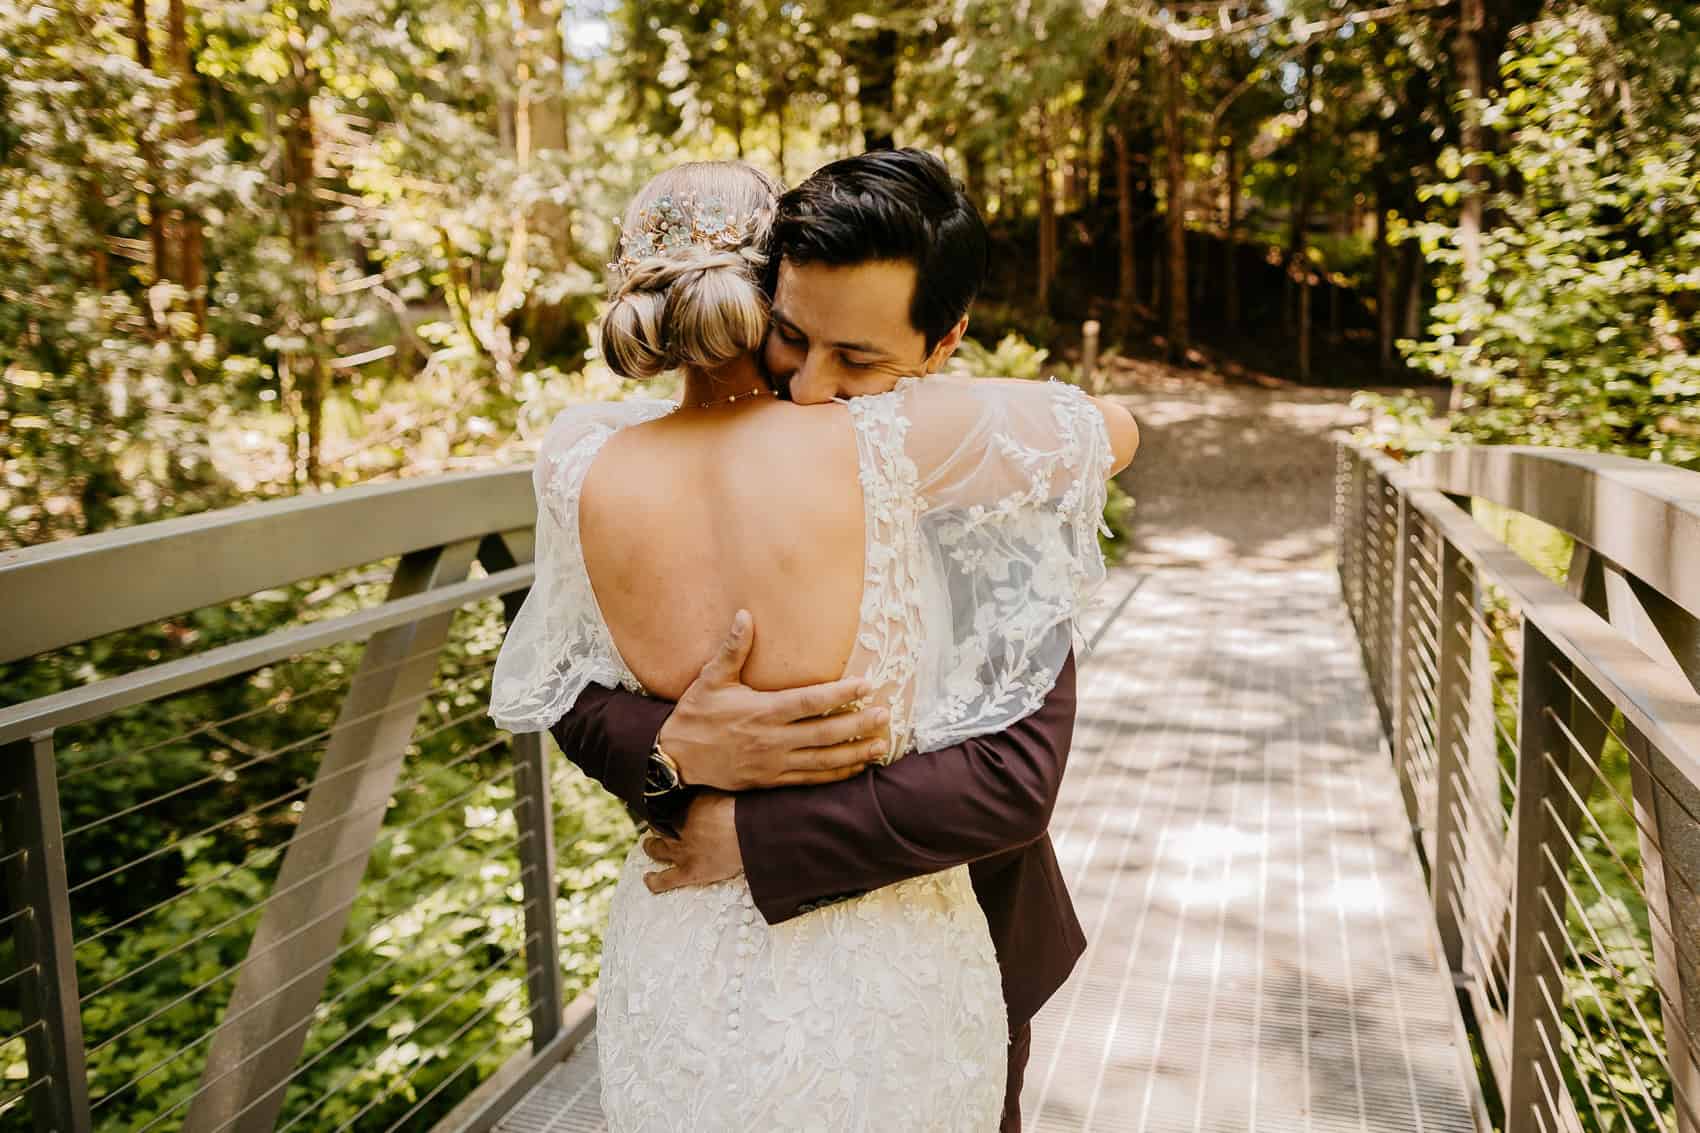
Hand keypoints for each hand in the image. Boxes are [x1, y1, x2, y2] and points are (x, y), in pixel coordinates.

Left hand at [643, 793, 741, 893]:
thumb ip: (702, 788)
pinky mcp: (689, 872)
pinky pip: (665, 880)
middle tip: (660, 822)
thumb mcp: (717, 788)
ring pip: (656, 850)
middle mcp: (677, 829)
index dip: (663, 804)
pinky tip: (648, 878)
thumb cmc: (739, 807)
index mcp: (682, 807)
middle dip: (657, 824)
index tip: (665, 803)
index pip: (663, 805)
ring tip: (650, 845)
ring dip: (652, 846)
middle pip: (658, 826)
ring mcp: (681, 852)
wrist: (748, 832)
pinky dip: (654, 880)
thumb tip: (697, 779)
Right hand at [656, 609, 889, 790]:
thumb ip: (733, 649)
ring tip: (880, 744)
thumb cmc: (696, 714)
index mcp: (763, 711)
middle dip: (858, 724)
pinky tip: (856, 768)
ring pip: (823, 760)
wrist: (677, 759)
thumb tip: (745, 615)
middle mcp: (773, 739)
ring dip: (854, 753)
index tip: (866, 685)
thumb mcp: (711, 678)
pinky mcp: (772, 780)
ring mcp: (775, 763)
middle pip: (825, 733)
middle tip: (885, 715)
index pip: (810, 701)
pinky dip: (836, 775)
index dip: (840, 693)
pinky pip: (811, 780)